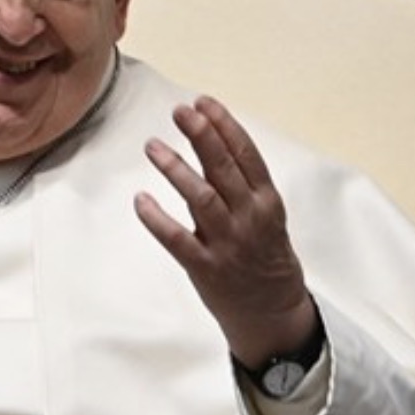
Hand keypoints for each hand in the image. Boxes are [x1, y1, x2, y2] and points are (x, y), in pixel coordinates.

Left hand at [134, 95, 317, 366]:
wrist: (273, 313)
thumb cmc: (265, 255)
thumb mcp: (265, 215)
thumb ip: (239, 184)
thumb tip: (208, 139)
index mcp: (267, 201)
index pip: (246, 154)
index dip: (224, 125)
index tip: (203, 102)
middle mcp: (249, 218)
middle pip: (224, 168)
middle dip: (202, 135)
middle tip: (180, 111)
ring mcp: (227, 243)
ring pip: (201, 198)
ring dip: (176, 169)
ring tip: (152, 145)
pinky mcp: (206, 267)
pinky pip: (177, 239)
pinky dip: (157, 219)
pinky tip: (140, 200)